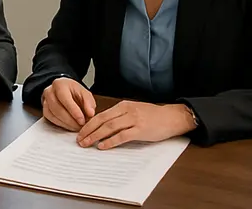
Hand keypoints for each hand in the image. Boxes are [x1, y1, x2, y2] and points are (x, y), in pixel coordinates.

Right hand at [41, 77, 95, 130]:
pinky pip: (50, 119)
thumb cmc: (74, 92)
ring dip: (66, 124)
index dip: (73, 111)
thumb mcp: (85, 94)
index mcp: (59, 84)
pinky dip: (60, 124)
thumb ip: (88, 103)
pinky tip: (69, 126)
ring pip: (52, 115)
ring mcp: (45, 101)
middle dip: (70, 120)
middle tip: (80, 126)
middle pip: (57, 108)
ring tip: (77, 127)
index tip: (82, 120)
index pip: (64, 98)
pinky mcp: (44, 109)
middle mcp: (49, 91)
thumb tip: (90, 113)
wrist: (65, 91)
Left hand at [76, 101, 196, 149]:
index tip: (80, 132)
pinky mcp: (141, 130)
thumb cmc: (153, 116)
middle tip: (79, 140)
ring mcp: (134, 119)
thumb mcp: (133, 111)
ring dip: (96, 136)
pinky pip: (122, 136)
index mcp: (123, 106)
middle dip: (88, 131)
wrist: (172, 117)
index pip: (100, 115)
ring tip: (87, 144)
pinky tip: (103, 146)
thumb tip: (102, 128)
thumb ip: (119, 117)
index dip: (88, 124)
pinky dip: (111, 141)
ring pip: (109, 127)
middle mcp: (126, 110)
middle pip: (102, 120)